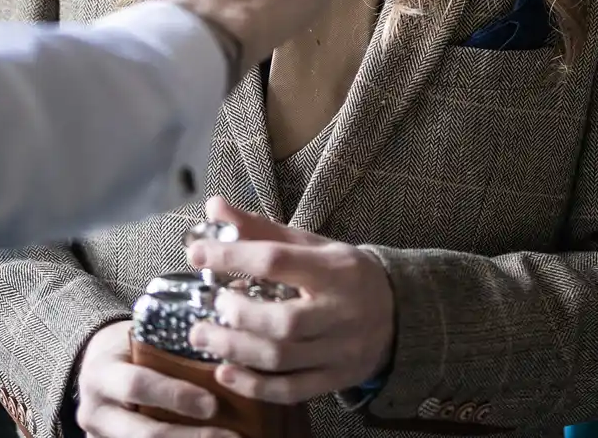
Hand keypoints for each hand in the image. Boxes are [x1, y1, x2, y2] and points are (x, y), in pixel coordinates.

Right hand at [74, 320, 238, 437]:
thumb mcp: (138, 339)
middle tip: (231, 436)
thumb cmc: (127, 349)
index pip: (137, 386)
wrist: (95, 367)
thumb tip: (224, 353)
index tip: (212, 402)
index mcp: (102, 373)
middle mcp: (95, 410)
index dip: (175, 396)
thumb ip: (169, 348)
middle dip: (190, 437)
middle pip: (143, 433)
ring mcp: (100, 435)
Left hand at [183, 197, 394, 404]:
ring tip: (203, 336)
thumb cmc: (345, 274)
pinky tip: (226, 372)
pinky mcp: (335, 379)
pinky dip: (254, 386)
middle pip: (284, 321)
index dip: (234, 256)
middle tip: (212, 307)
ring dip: (235, 349)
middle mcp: (340, 312)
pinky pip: (291, 390)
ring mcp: (339, 350)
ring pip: (283, 359)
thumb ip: (262, 230)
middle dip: (238, 315)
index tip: (198, 253)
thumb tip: (215, 207)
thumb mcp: (312, 245)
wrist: (400, 313)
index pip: (278, 261)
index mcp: (334, 270)